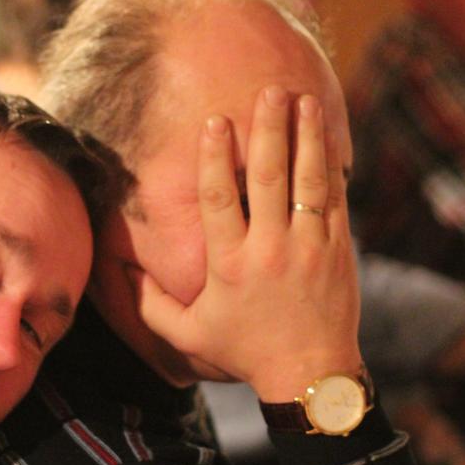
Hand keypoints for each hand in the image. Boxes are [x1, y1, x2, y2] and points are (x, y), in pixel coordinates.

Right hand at [134, 86, 361, 399]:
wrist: (309, 374)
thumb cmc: (243, 351)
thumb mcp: (188, 334)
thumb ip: (152, 304)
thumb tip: (127, 271)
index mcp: (228, 264)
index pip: (219, 199)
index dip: (215, 157)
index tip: (215, 121)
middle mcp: (268, 250)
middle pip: (268, 178)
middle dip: (268, 130)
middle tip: (269, 91)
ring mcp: (308, 248)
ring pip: (307, 181)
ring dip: (306, 137)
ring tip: (302, 100)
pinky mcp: (337, 251)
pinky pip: (334, 200)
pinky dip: (331, 166)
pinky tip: (326, 137)